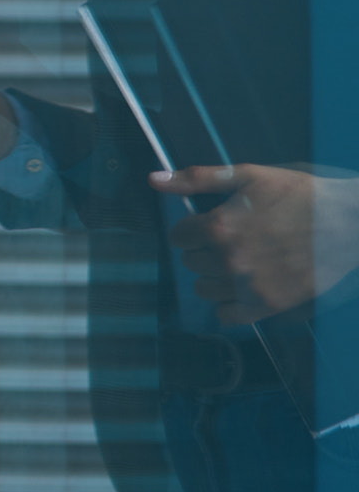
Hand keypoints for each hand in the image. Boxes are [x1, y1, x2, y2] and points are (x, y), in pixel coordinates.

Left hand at [151, 164, 358, 323]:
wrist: (350, 223)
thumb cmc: (299, 195)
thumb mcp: (248, 176)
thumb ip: (197, 178)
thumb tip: (153, 179)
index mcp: (219, 227)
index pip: (179, 236)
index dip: (191, 228)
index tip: (207, 225)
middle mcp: (229, 260)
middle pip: (190, 262)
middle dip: (202, 250)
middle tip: (228, 241)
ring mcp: (249, 286)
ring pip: (204, 288)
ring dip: (212, 276)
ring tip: (234, 263)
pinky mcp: (269, 304)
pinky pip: (228, 315)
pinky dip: (228, 305)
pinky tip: (239, 289)